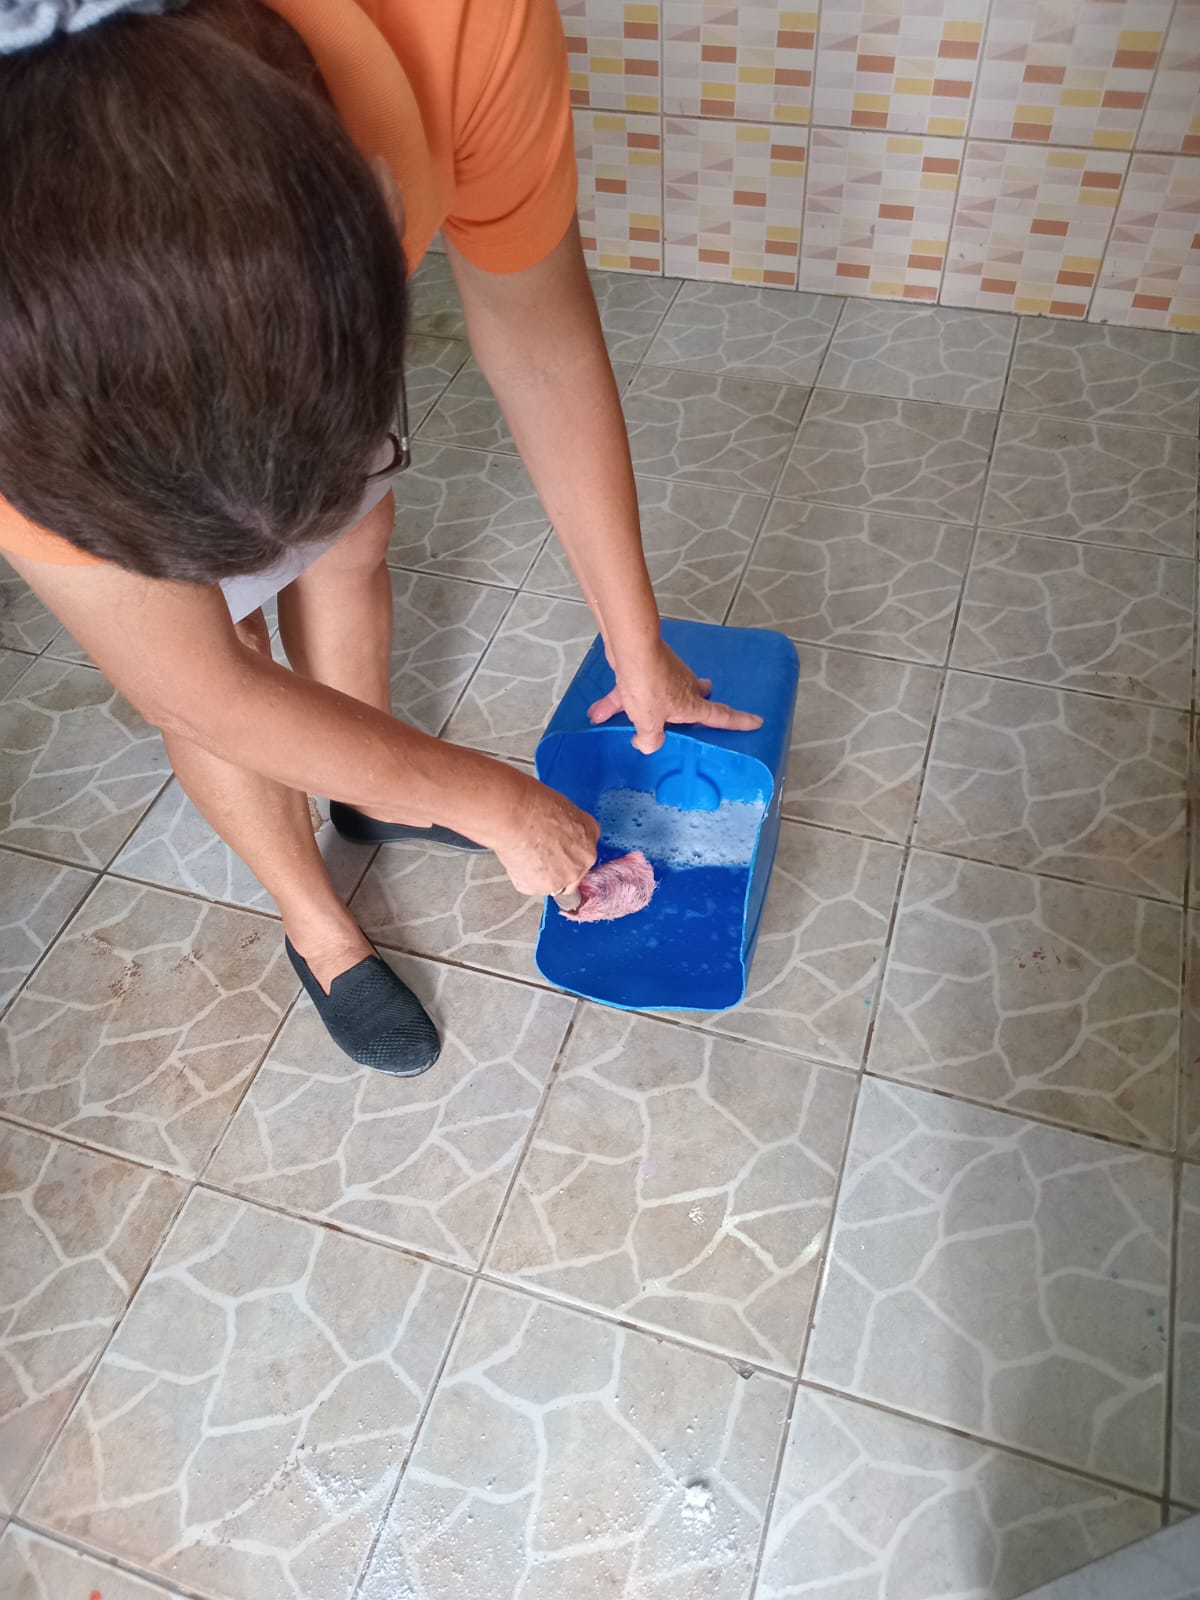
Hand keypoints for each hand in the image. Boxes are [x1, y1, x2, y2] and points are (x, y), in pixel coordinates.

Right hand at [489, 773, 599, 897]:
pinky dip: (522, 877)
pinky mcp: (545, 887)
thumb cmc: (531, 805)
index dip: (566, 851)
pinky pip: (532, 886)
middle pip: (573, 872)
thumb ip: (565, 828)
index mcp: (591, 833)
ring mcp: (566, 876)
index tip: (555, 849)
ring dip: (539, 873)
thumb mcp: (560, 808)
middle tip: (536, 853)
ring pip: (552, 882)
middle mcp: (585, 859)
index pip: (583, 851)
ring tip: (524, 853)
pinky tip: (517, 859)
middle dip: (556, 867)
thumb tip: (555, 835)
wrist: (515, 816)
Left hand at [586, 638, 762, 754]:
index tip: (756, 721)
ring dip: (638, 708)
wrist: (631, 649)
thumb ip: (650, 739)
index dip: (738, 721)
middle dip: (694, 703)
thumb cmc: (647, 686)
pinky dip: (618, 699)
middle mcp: (682, 687)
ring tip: (618, 720)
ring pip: (657, 694)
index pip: (720, 716)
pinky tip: (597, 712)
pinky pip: (632, 689)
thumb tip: (646, 744)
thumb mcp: (649, 722)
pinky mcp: (644, 668)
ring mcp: (665, 675)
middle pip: (695, 696)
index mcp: (691, 704)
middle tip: (690, 712)